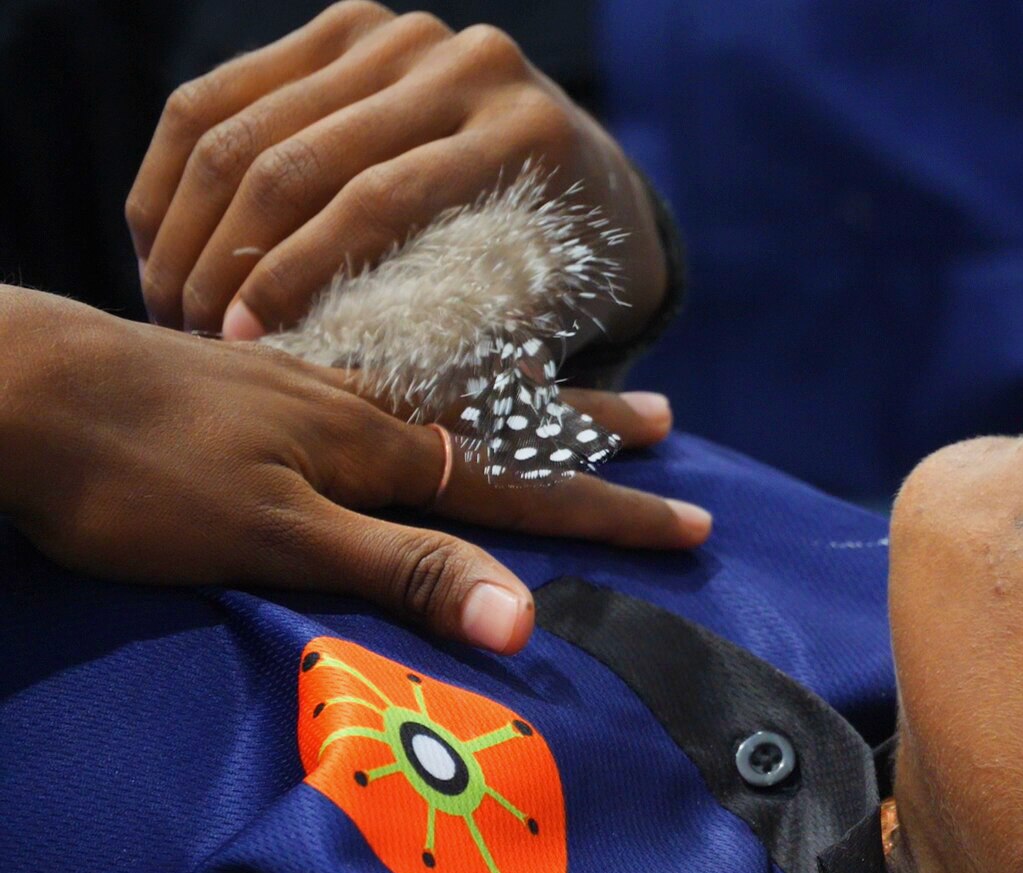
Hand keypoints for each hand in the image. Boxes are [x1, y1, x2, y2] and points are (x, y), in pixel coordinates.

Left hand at [0, 287, 705, 653]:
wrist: (21, 386)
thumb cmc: (140, 476)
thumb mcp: (279, 537)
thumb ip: (405, 568)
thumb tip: (525, 617)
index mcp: (381, 450)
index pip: (527, 490)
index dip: (611, 512)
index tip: (693, 522)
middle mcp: (363, 408)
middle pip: (504, 422)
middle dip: (588, 434)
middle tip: (667, 421)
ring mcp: (313, 388)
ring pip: (446, 390)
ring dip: (522, 397)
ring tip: (567, 386)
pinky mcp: (263, 383)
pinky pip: (382, 374)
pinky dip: (433, 376)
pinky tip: (422, 375)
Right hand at [126, 1, 665, 345]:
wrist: (584, 181)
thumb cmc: (563, 278)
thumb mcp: (541, 315)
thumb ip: (481, 351)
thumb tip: (391, 409)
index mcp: (525, 137)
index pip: (379, 203)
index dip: (295, 278)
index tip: (241, 347)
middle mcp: (468, 67)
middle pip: (300, 158)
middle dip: (226, 255)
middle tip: (187, 331)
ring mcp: (402, 35)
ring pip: (245, 124)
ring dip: (188, 222)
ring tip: (165, 299)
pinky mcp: (344, 26)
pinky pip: (221, 94)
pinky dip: (176, 174)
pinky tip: (161, 244)